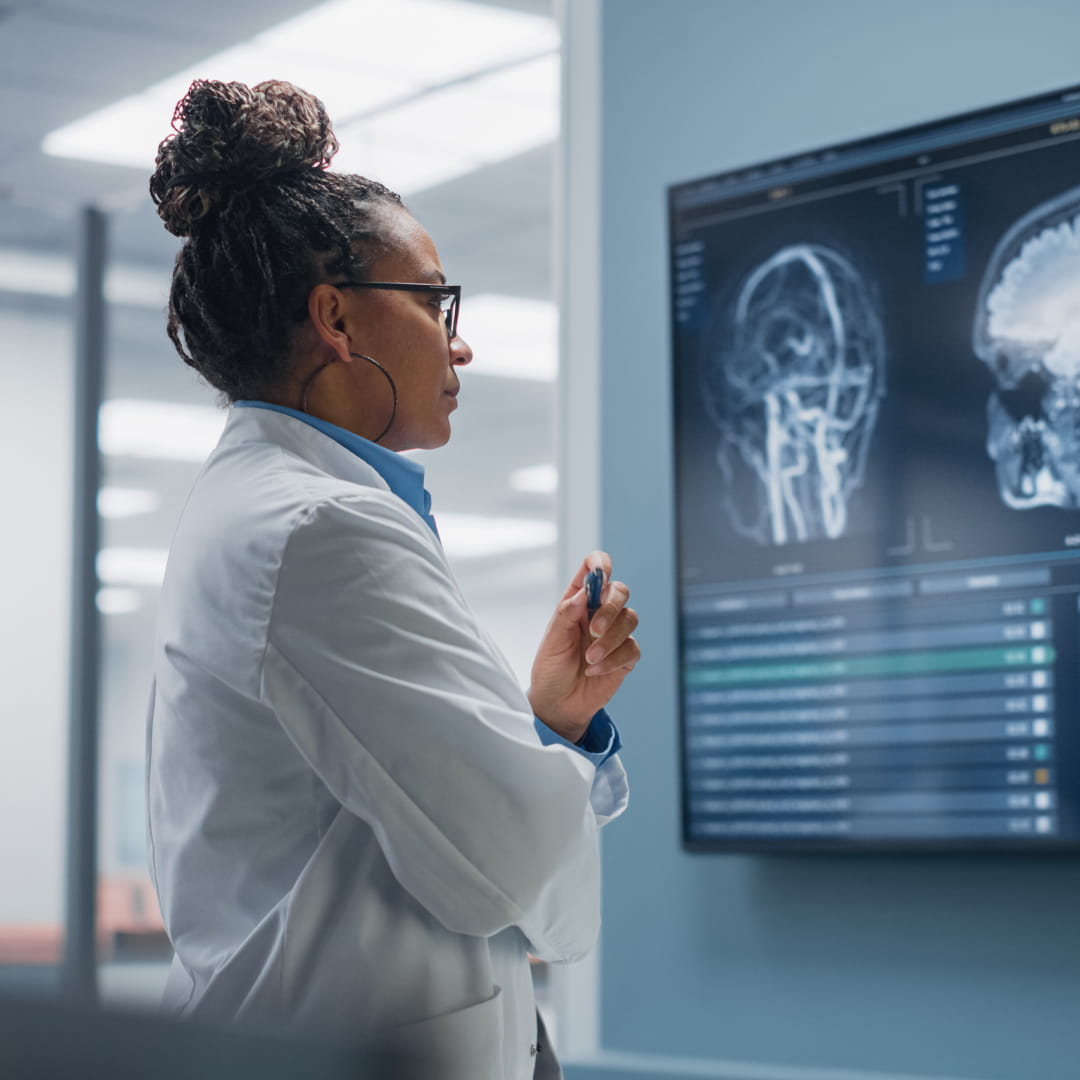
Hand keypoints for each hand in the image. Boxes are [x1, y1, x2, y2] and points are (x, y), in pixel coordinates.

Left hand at [528, 550, 640, 743]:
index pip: (594, 568)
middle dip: (610, 609)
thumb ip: (567, 613)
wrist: (558, 703)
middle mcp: (599, 612)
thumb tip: (585, 592)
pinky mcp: (625, 656)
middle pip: (620, 591)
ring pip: (630, 619)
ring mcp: (614, 633)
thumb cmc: (550, 668)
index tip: (600, 574)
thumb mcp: (552, 640)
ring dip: (610, 640)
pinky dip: (613, 659)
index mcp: (578, 600)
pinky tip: (595, 671)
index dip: (600, 564)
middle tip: (594, 630)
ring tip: (589, 658)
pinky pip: (632, 648)